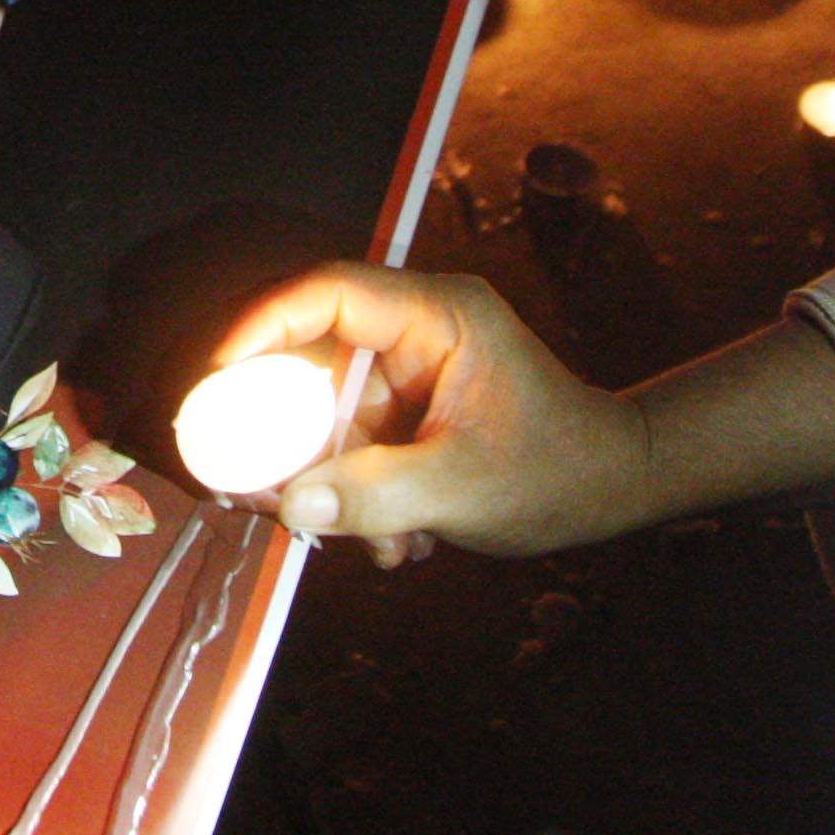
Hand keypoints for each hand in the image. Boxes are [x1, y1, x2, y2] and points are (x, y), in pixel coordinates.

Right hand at [209, 263, 656, 564]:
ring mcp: (413, 369)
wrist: (617, 490)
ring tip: (369, 541)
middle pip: (313, 359)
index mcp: (437, 315)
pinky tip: (393, 541)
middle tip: (260, 489)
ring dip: (335, 482)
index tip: (217, 378)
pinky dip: (359, 491)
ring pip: (330, 411)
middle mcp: (418, 329)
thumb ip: (373, 493)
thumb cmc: (558, 471)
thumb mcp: (461, 487)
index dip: (262, 327)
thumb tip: (288, 505)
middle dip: (290, 435)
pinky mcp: (412, 407)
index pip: (327, 294)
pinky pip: (355, 439)